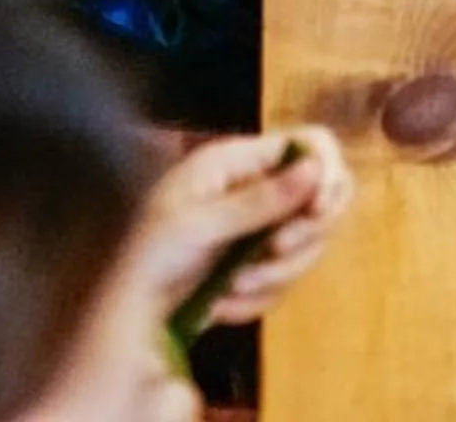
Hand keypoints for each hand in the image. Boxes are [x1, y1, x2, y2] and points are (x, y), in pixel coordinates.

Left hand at [130, 127, 354, 329]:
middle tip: (272, 253)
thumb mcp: (199, 225)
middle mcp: (258, 186)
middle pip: (324, 196)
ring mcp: (263, 225)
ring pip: (310, 243)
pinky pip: (290, 276)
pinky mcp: (262, 261)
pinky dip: (263, 294)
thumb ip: (260, 200)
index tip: (318, 212)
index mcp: (239, 160)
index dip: (326, 173)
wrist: (129, 311)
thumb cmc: (150, 255)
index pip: (312, 144)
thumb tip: (316, 168)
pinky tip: (226, 300)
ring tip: (233, 286)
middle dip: (304, 234)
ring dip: (278, 272)